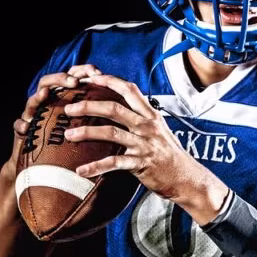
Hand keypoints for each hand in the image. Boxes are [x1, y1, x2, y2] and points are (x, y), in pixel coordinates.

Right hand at [5, 64, 102, 179]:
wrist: (47, 169)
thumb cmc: (73, 146)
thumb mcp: (88, 128)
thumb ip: (101, 115)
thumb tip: (128, 105)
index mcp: (65, 100)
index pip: (72, 77)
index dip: (83, 72)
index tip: (97, 73)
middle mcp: (48, 104)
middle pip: (50, 82)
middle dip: (61, 79)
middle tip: (74, 81)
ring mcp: (33, 117)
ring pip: (32, 101)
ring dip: (38, 97)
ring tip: (46, 94)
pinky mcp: (23, 133)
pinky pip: (18, 126)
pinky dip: (21, 125)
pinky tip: (26, 126)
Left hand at [62, 74, 227, 219]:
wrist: (187, 177)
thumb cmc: (170, 154)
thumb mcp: (159, 130)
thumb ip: (142, 117)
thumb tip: (122, 107)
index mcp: (151, 115)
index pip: (129, 90)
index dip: (109, 81)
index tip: (90, 78)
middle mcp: (147, 126)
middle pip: (114, 108)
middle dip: (89, 106)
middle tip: (69, 108)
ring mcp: (144, 144)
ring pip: (111, 133)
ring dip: (87, 133)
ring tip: (69, 135)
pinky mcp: (141, 163)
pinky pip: (114, 163)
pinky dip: (96, 167)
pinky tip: (81, 171)